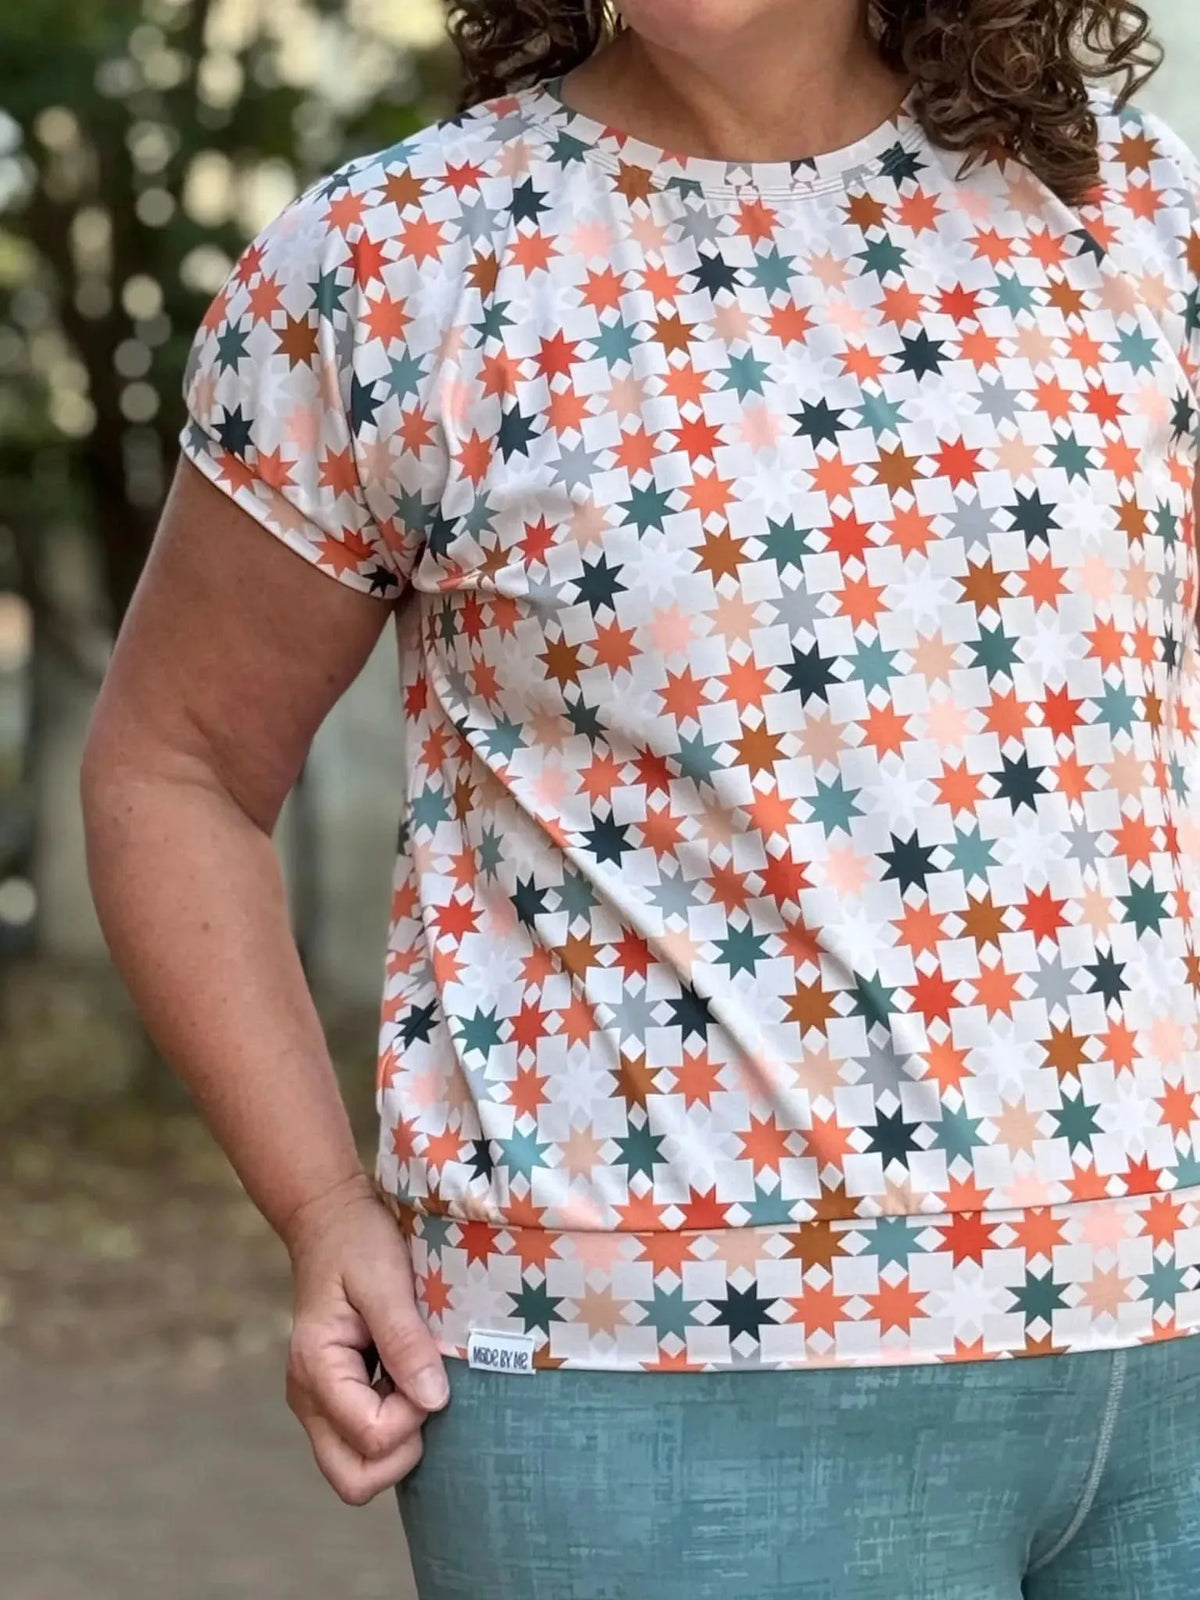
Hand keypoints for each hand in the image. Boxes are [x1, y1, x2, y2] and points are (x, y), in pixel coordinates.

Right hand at [282, 1173, 448, 1504]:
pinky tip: (405, 1380)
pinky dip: (392, 1428)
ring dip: (398, 1441)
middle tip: (421, 1393)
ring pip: (357, 1469)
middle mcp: (309, 1398)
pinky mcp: (335, 1399)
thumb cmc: (358, 1242)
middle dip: (401, 1451)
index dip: (412, 1414)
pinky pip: (363, 1443)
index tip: (428, 1368)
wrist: (330, 1220)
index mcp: (316, 1369)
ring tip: (413, 1383)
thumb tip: (434, 1401)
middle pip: (354, 1480)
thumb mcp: (385, 1281)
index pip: (371, 1437)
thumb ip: (405, 1341)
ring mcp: (319, 1404)